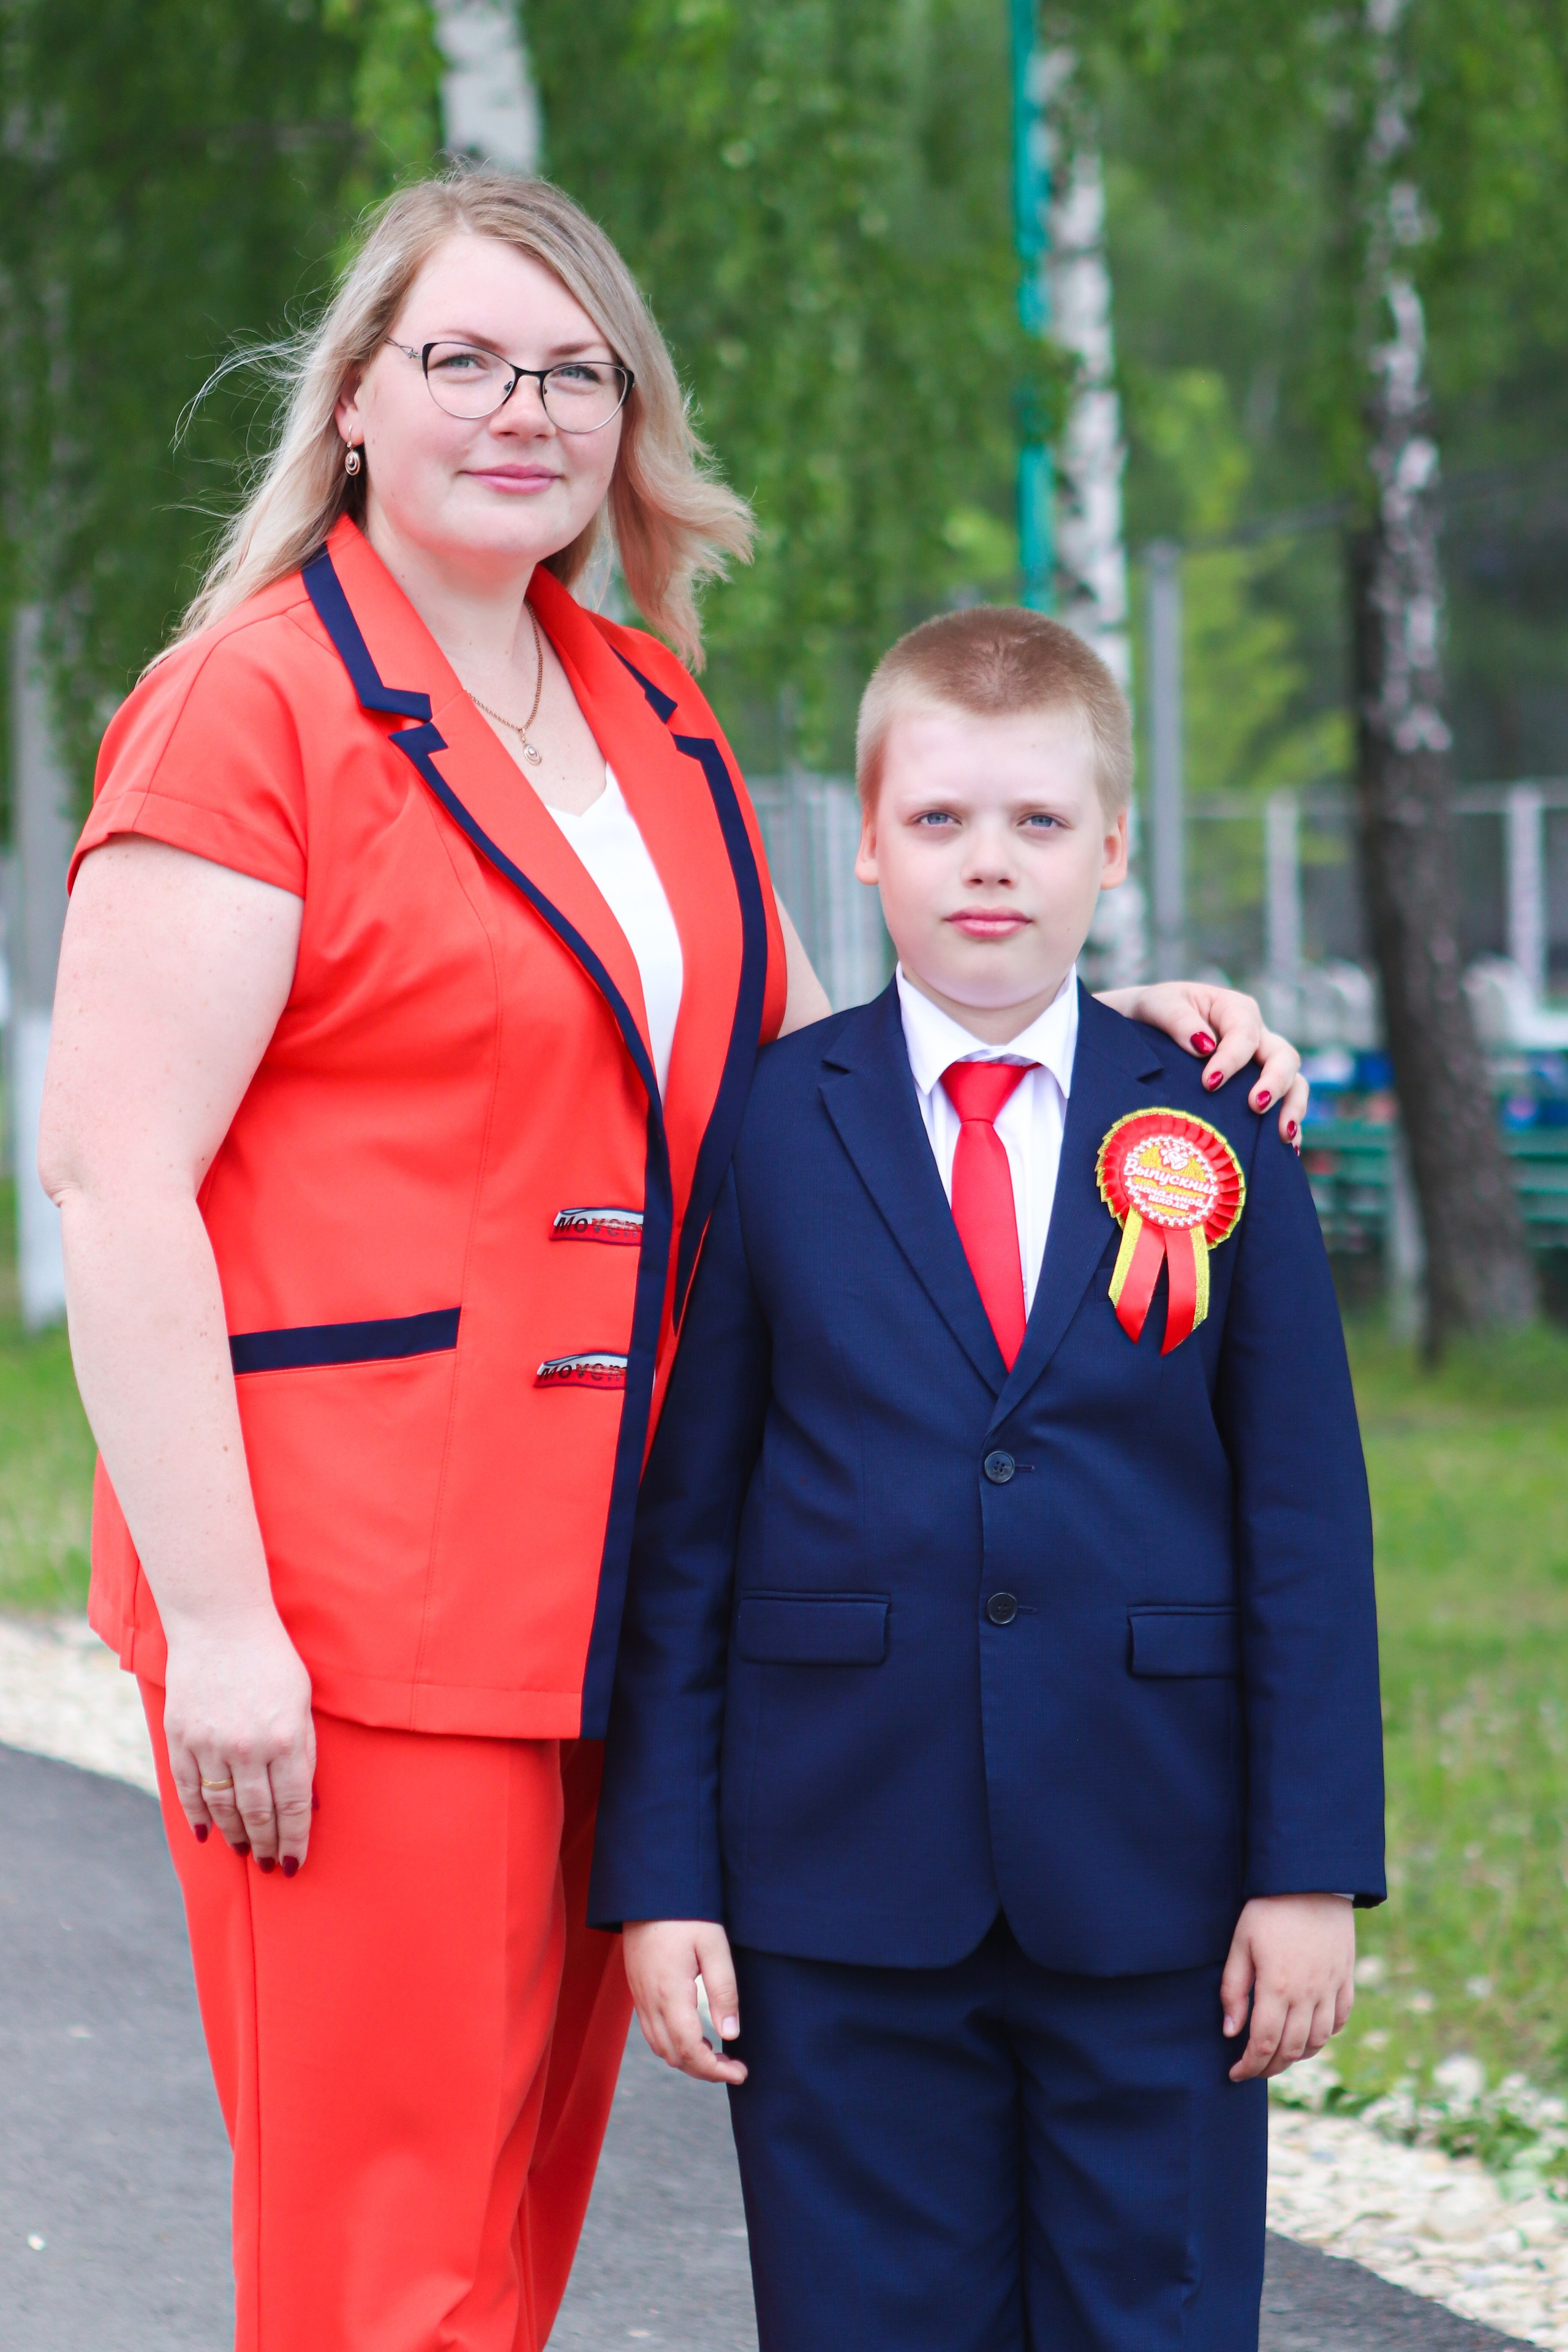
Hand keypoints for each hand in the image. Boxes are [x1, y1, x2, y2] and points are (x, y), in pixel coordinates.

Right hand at [161, 1612, 315, 1874]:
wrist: (220, 1624)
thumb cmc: (272, 1661)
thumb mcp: (303, 1702)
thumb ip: (305, 1752)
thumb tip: (308, 1803)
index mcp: (285, 1737)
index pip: (292, 1806)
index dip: (293, 1839)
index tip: (294, 1863)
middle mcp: (247, 1747)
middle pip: (258, 1814)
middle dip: (265, 1845)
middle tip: (269, 1866)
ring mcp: (209, 1744)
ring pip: (223, 1808)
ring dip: (234, 1836)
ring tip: (244, 1853)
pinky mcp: (180, 1737)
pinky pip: (189, 1789)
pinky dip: (198, 1816)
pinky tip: (208, 1834)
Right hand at [624, 1918, 747, 2085]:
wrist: (648, 1891)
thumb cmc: (685, 1914)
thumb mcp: (713, 1946)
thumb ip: (723, 1991)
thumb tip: (730, 2035)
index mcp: (670, 1994)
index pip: (690, 2051)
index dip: (716, 2071)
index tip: (741, 2073)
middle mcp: (649, 2002)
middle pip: (673, 2056)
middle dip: (704, 2070)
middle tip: (734, 2066)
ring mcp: (640, 1996)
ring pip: (660, 2047)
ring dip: (687, 2059)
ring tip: (717, 2055)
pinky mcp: (637, 1989)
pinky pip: (651, 2031)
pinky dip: (672, 2045)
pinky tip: (693, 2035)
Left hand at [1097, 981, 1306, 1146]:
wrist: (1144, 1027)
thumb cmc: (1155, 1011)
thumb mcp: (1159, 1006)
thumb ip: (1179, 1021)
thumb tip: (1204, 1047)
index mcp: (1234, 1010)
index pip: (1245, 1034)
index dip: (1231, 1060)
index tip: (1209, 1083)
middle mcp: (1256, 1036)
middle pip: (1283, 1057)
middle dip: (1275, 1083)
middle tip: (1256, 1106)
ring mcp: (1260, 1065)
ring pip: (1294, 1082)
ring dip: (1293, 1108)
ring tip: (1284, 1135)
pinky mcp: (1257, 1089)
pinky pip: (1284, 1106)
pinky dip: (1288, 1126)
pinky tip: (1287, 1151)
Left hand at [1220, 1893, 1354, 2080]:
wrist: (1312, 1881)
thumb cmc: (1268, 1909)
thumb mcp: (1240, 1943)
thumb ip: (1233, 1989)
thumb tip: (1231, 2032)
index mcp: (1277, 1987)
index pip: (1264, 2044)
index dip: (1249, 2066)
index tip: (1235, 2073)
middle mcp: (1308, 1995)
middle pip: (1291, 2050)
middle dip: (1270, 2068)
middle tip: (1253, 2069)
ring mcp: (1330, 1989)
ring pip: (1317, 2041)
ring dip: (1297, 2056)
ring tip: (1277, 2055)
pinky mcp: (1345, 1980)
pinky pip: (1339, 2021)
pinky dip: (1324, 2036)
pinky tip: (1308, 2035)